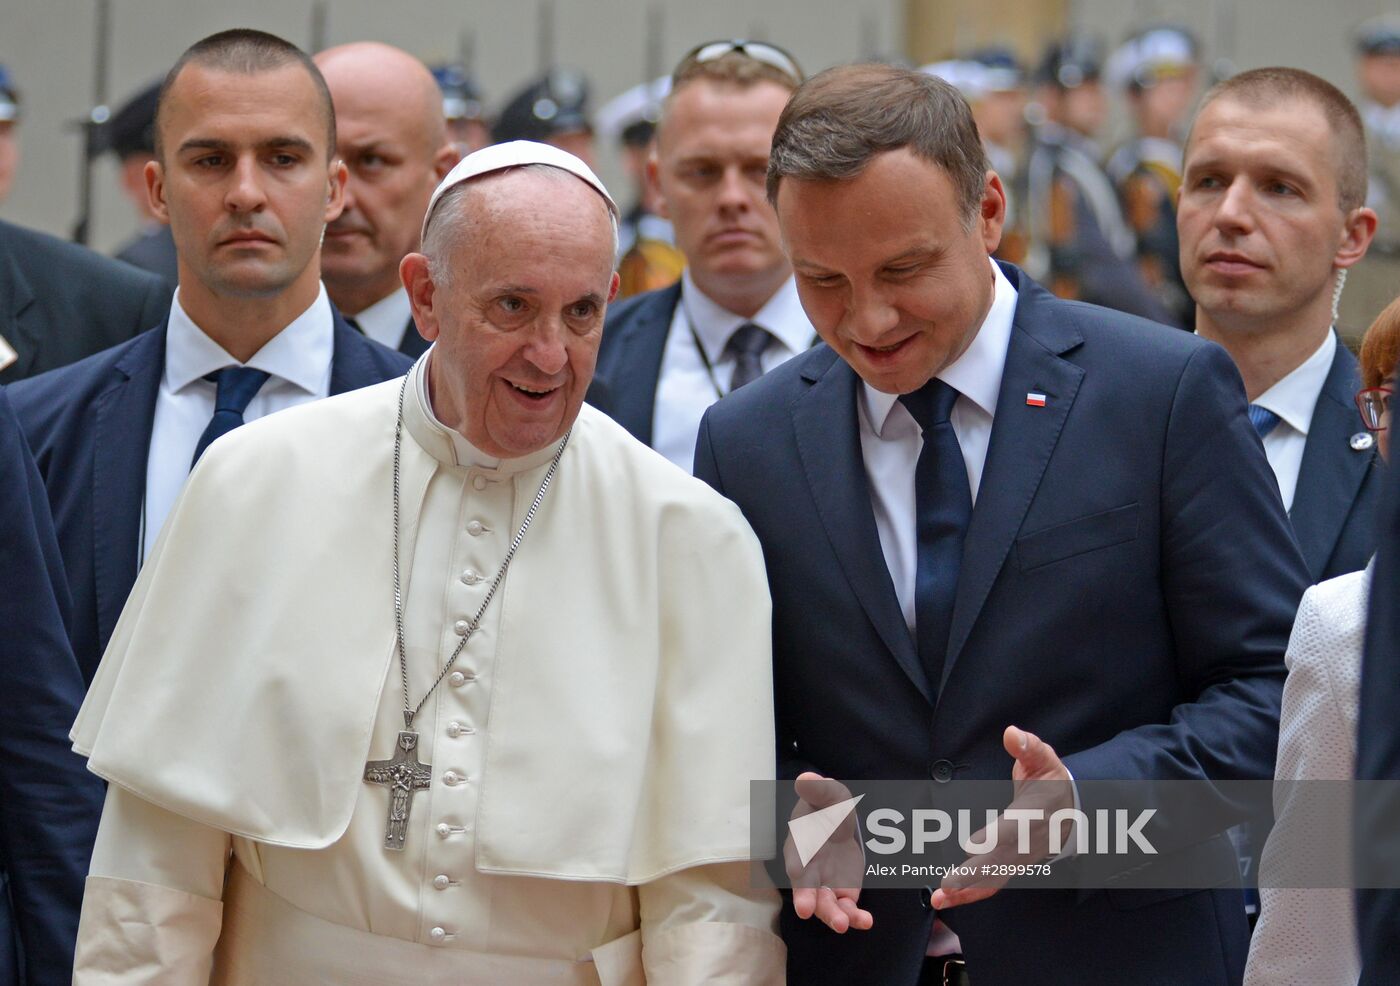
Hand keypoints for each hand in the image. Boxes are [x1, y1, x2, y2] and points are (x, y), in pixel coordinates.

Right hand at [785, 772, 873, 932]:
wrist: (840, 823)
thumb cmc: (828, 806)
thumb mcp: (828, 793)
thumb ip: (818, 788)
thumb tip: (806, 777)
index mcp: (800, 842)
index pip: (795, 852)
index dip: (796, 860)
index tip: (797, 870)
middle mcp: (807, 868)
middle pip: (804, 887)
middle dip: (805, 898)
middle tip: (806, 909)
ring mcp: (823, 884)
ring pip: (825, 905)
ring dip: (832, 916)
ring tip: (844, 924)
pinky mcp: (842, 892)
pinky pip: (847, 909)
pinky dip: (855, 917)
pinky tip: (865, 921)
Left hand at [931, 726, 1073, 909]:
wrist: (1073, 809)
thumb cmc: (1052, 781)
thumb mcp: (1044, 758)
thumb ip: (1028, 746)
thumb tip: (1012, 734)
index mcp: (1034, 813)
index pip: (1014, 828)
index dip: (994, 838)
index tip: (971, 845)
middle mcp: (1027, 841)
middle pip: (1000, 862)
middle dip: (973, 874)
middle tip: (948, 884)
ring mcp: (1021, 858)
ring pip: (994, 878)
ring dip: (966, 891)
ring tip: (940, 898)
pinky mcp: (1012, 866)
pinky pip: (992, 883)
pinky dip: (970, 894)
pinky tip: (949, 899)